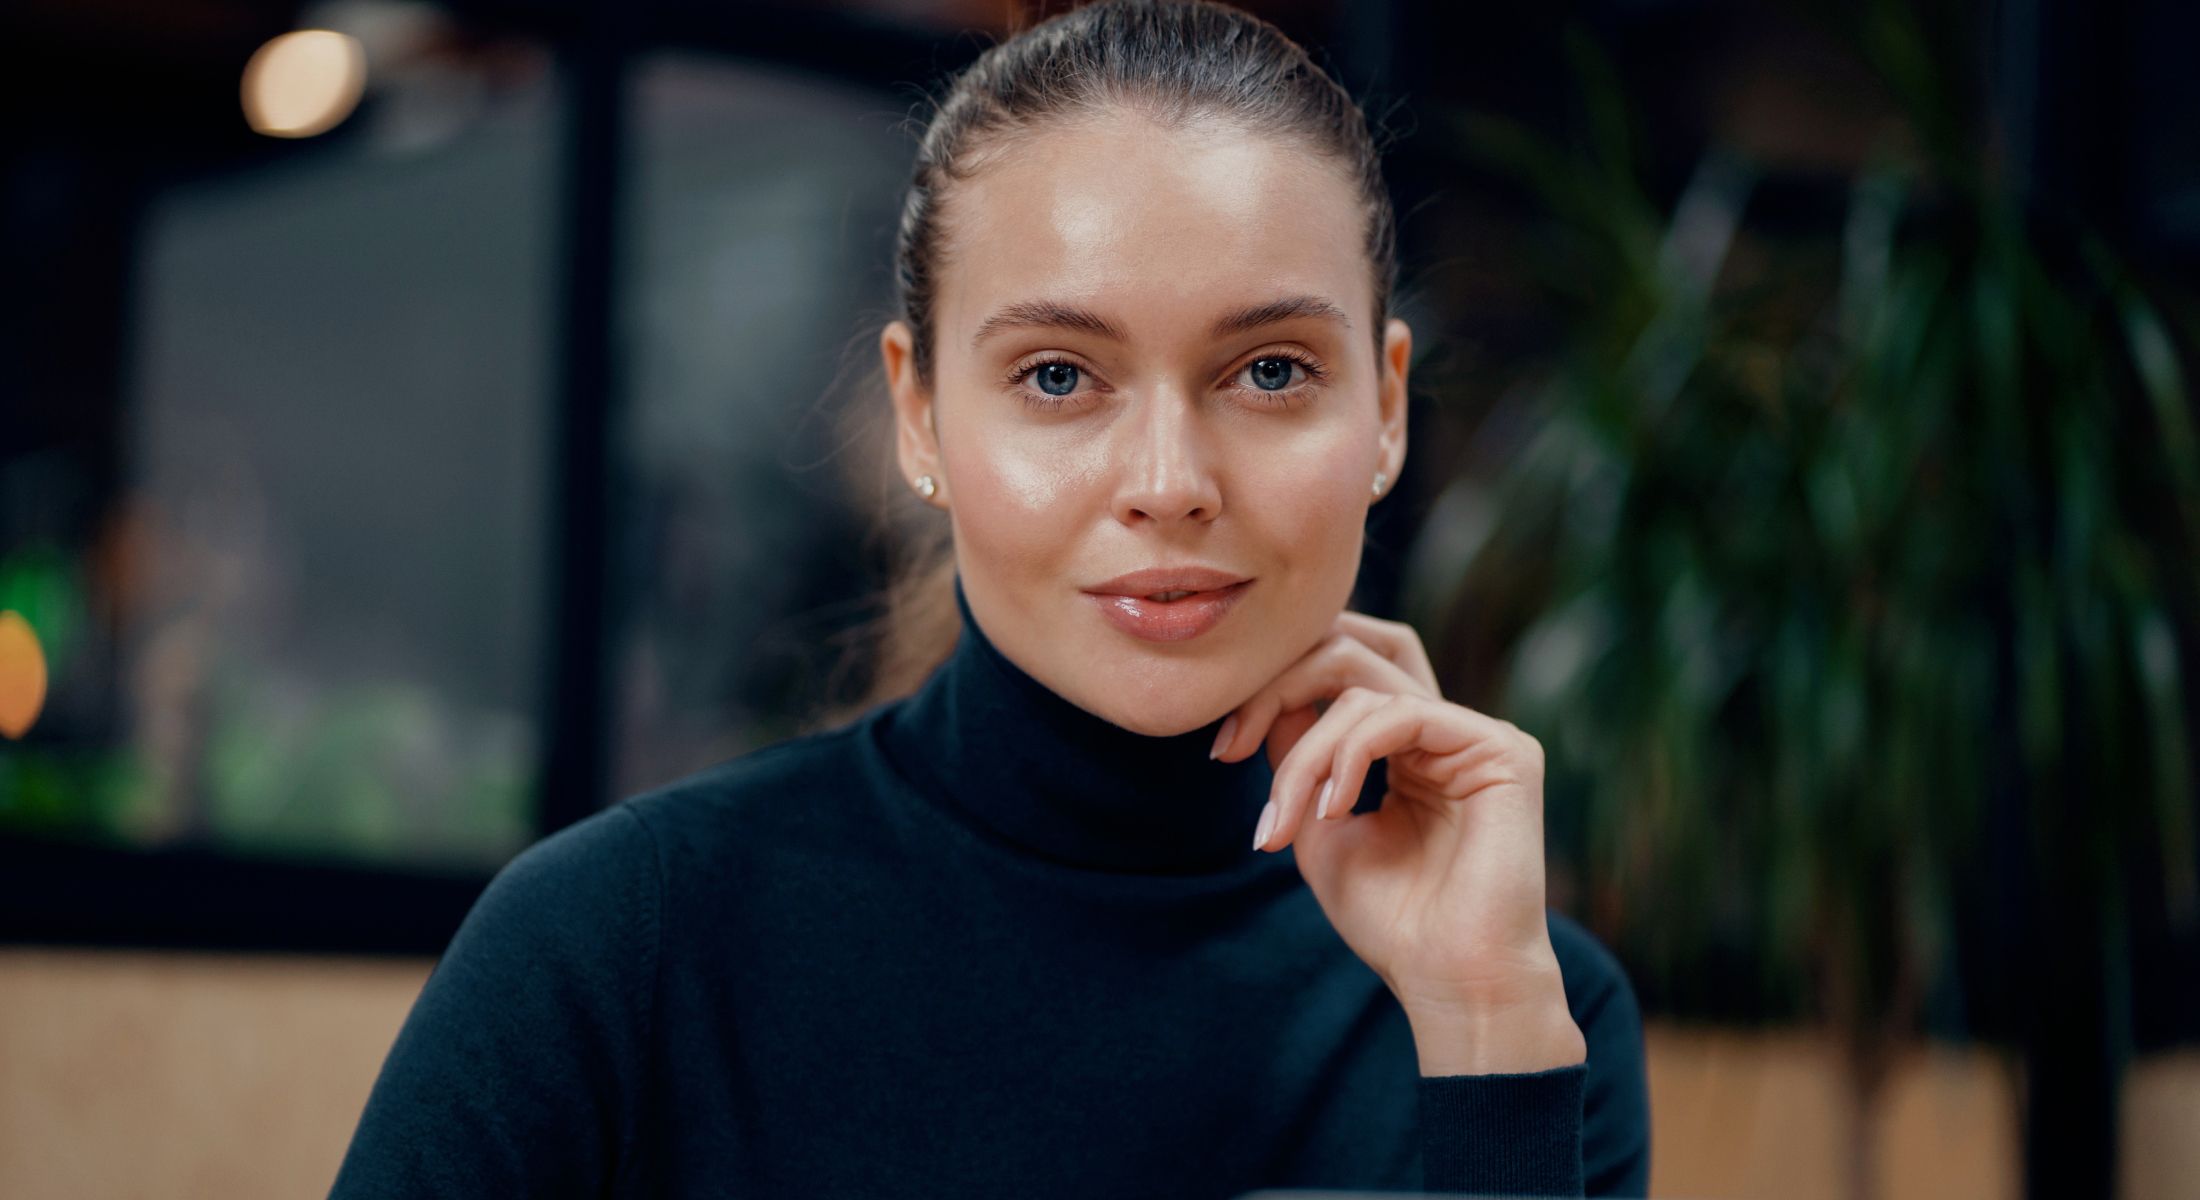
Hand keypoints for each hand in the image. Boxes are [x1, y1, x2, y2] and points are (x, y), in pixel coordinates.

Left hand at [1210, 611, 1585, 1075]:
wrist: (1448, 981)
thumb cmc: (1392, 921)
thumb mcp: (1319, 826)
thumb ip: (1298, 757)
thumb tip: (1263, 694)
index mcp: (1408, 746)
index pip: (1338, 674)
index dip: (1272, 690)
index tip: (1220, 752)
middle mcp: (1445, 730)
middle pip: (1350, 654)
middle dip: (1277, 690)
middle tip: (1230, 749)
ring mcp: (1476, 735)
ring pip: (1362, 692)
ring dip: (1305, 755)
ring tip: (1287, 821)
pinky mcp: (1502, 748)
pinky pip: (1403, 713)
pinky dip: (1349, 754)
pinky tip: (1334, 808)